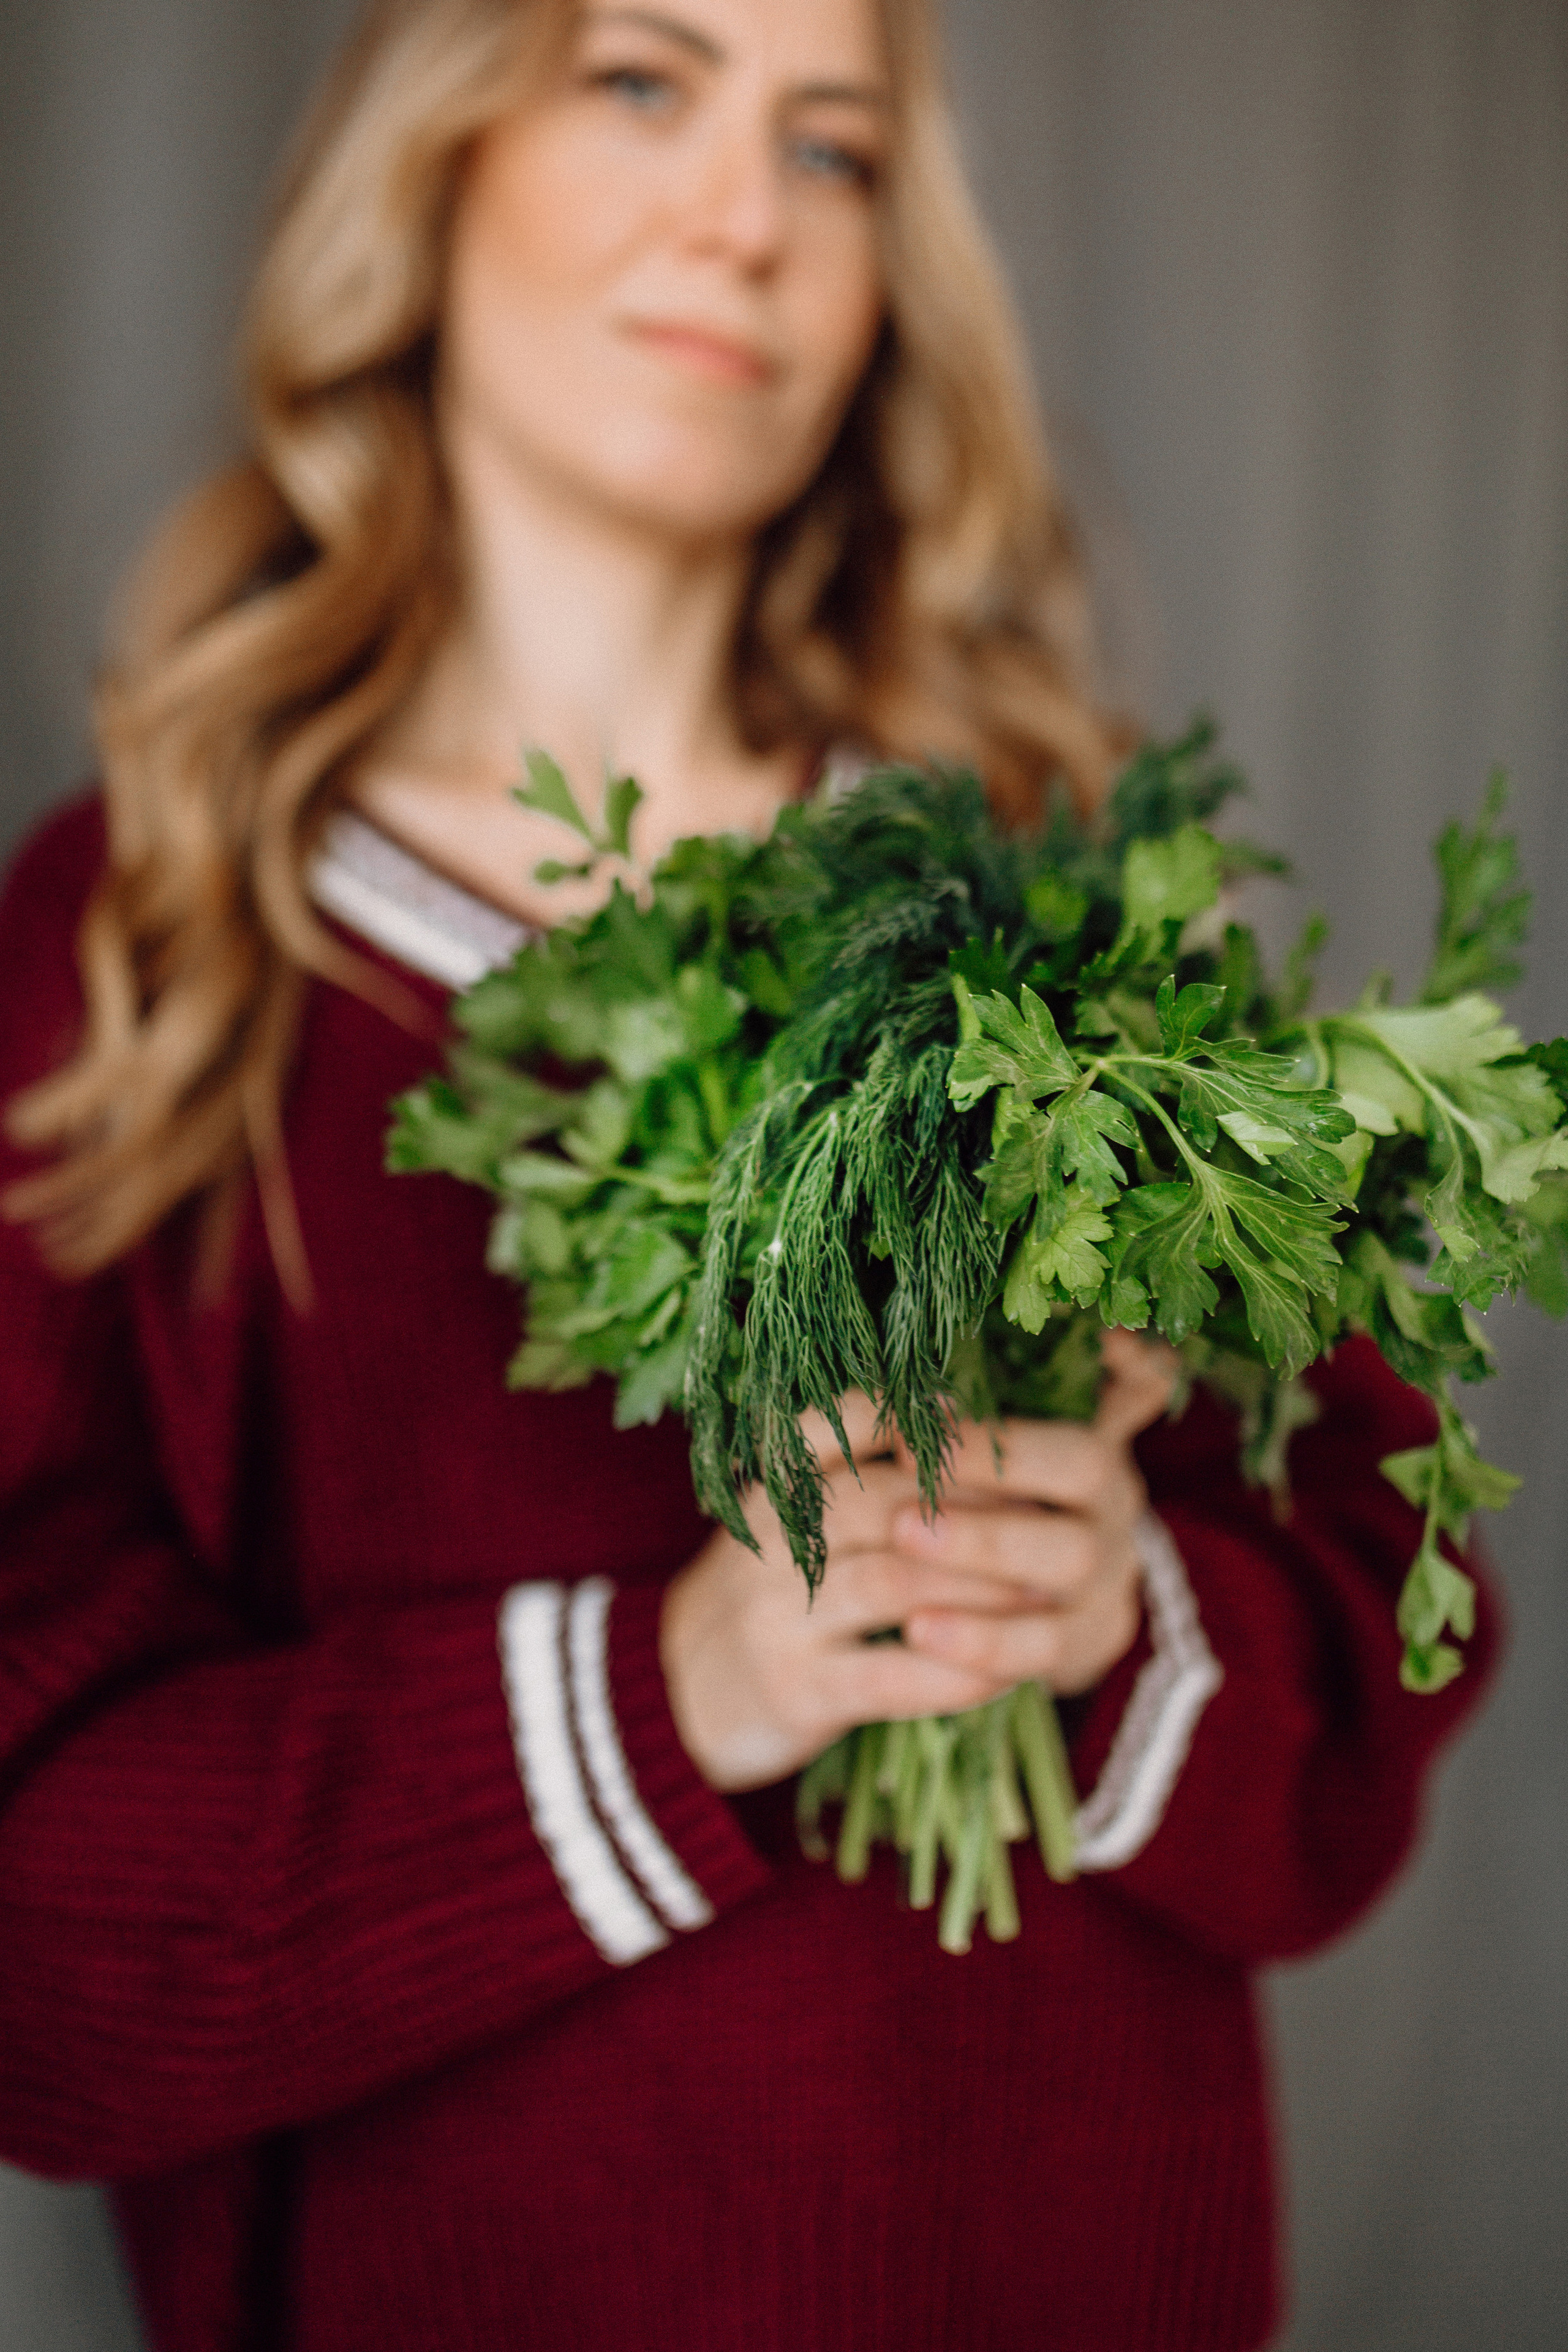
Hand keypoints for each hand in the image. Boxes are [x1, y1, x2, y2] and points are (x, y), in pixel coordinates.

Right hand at [660, 1329, 1177, 1792]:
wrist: (676, 1695)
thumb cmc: (767, 1595)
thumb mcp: (788, 1523)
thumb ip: (854, 1475)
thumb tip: (959, 1417)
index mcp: (772, 1491)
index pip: (833, 1428)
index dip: (903, 1416)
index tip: (969, 1415)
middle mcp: (769, 1545)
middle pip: (882, 1504)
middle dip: (975, 1508)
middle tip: (1050, 1514)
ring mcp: (778, 1619)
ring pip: (893, 1587)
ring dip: (980, 1588)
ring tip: (1047, 1590)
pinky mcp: (797, 1691)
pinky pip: (889, 1677)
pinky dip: (955, 1674)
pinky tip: (1006, 1673)